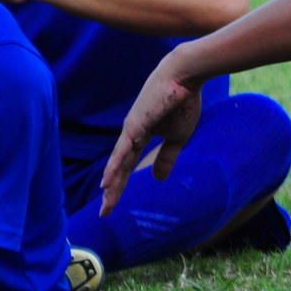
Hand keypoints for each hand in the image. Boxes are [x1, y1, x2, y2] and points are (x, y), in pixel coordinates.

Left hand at [100, 50, 203, 214]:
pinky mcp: (135, 126)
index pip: (127, 165)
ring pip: (118, 163)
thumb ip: (166, 157)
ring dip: (112, 184)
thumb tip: (157, 179)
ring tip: (105, 204)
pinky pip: (122, 151)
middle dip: (113, 191)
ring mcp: (131, 130)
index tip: (112, 204)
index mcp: (141, 136)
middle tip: (105, 213)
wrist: (185, 77)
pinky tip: (106, 182)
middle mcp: (131, 135)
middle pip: (119, 168)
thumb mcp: (177, 137)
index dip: (120, 185)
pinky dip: (114, 167)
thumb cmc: (183, 102)